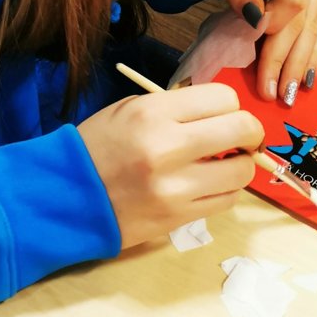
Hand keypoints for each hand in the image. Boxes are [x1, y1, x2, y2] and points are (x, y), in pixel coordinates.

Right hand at [77, 84, 263, 248]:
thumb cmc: (98, 145)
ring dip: (238, 164)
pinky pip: (226, 201)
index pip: (223, 98)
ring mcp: (176, 187)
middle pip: (241, 129)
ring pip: (241, 172)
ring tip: (220, 163)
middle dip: (249, 131)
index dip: (229, 104)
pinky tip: (205, 184)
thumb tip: (217, 111)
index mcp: (154, 113)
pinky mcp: (179, 219)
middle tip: (241, 136)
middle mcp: (169, 147)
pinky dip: (224, 190)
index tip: (223, 112)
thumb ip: (175, 107)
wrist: (66, 196)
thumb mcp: (130, 109)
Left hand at [196, 0, 316, 104]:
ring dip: (302, 62)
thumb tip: (255, 21)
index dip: (277, 25)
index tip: (254, 42)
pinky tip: (304, 77)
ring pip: (316, 25)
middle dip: (288, 57)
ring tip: (289, 92)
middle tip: (275, 92)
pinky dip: (310, 52)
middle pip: (306, 16)